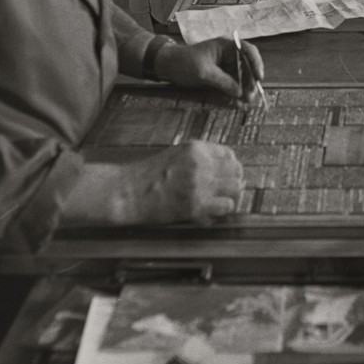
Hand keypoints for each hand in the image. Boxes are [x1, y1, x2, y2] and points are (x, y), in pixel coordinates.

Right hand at [65, 142, 245, 226]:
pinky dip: (222, 211)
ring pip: (235, 189)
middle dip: (235, 182)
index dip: (232, 167)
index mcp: (196, 149)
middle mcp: (200, 163)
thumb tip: (221, 167)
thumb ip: (198, 157)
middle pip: (236, 171)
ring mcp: (199, 184)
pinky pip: (225, 207)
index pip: (229, 154)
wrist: (128, 192)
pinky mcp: (195, 205)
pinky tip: (212, 213)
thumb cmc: (147, 175)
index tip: (230, 175)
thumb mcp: (176, 155)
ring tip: (222, 203)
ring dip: (231, 197)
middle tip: (229, 192)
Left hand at [153, 37, 264, 102]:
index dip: (256, 63)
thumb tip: (240, 93)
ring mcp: (225, 66)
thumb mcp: (204, 72)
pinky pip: (232, 85)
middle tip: (250, 97)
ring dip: (244, 90)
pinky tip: (236, 102)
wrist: (167, 66)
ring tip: (245, 103)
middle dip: (250, 82)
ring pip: (241, 78)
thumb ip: (223, 81)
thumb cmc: (183, 62)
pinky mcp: (220, 76)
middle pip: (247, 67)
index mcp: (226, 46)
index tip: (259, 77)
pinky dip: (235, 93)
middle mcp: (228, 55)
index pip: (248, 51)